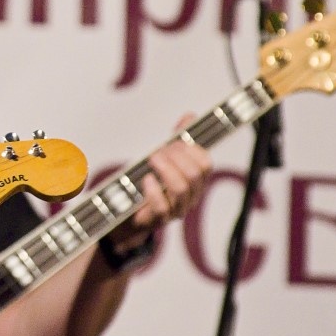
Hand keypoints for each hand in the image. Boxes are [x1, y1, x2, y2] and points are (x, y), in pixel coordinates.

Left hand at [110, 113, 212, 250]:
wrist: (130, 212)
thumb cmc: (150, 182)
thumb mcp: (164, 158)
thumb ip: (178, 138)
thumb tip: (190, 116)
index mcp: (196, 181)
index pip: (206, 164)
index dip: (191, 149)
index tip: (174, 142)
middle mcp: (191, 196)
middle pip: (195, 174)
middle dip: (176, 157)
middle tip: (158, 151)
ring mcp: (177, 209)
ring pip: (180, 188)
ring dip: (165, 169)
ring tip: (151, 159)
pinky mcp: (160, 219)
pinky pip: (162, 206)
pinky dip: (154, 190)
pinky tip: (146, 179)